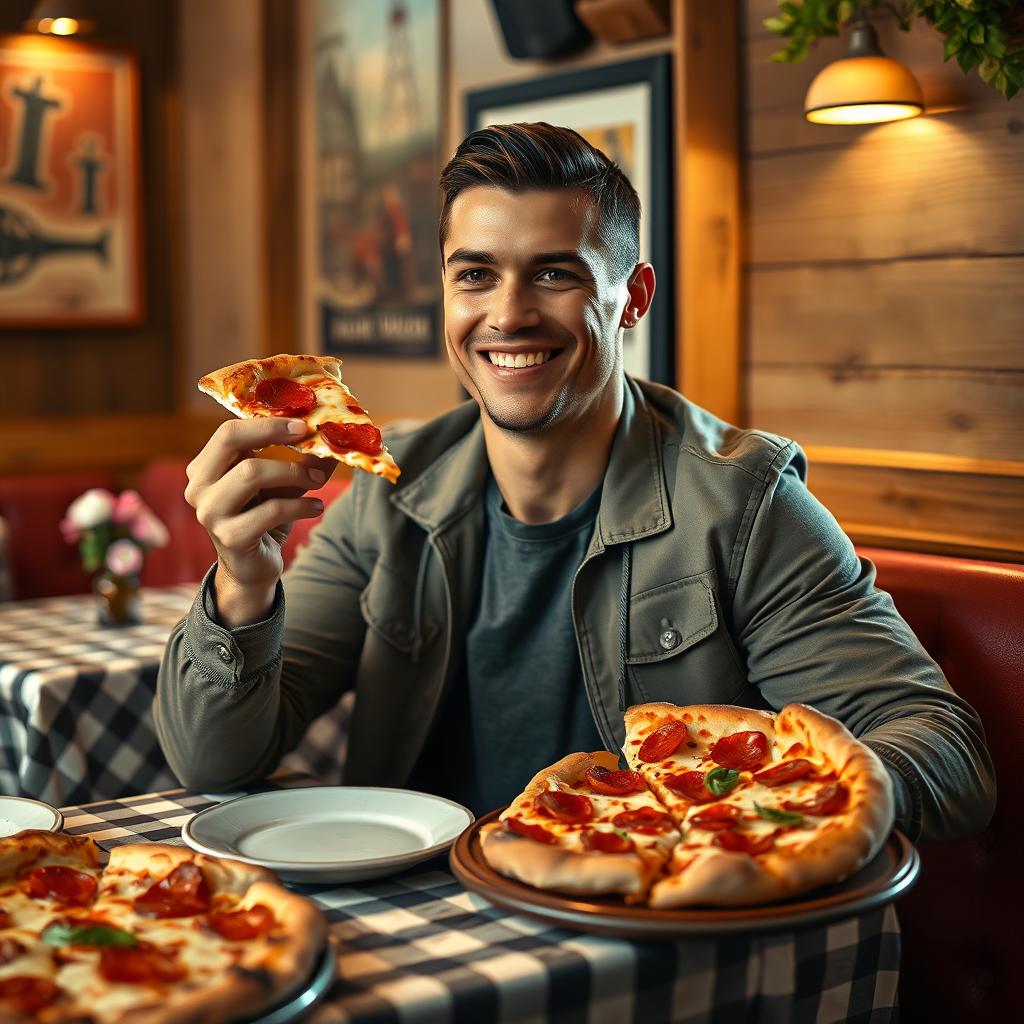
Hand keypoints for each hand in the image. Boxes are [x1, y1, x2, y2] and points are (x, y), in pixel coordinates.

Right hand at [184, 417, 335, 625]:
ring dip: (293, 472)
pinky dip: (300, 505)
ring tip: (318, 480)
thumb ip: (301, 462)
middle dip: (274, 434)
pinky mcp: (230, 537)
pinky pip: (271, 510)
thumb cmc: (263, 518)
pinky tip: (315, 507)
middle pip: (230, 441)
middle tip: (310, 437)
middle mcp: (199, 487)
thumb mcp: (281, 486)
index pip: (228, 431)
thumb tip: (334, 439)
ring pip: (251, 474)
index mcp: (205, 468)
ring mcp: (210, 513)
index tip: (302, 423)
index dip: (267, 423)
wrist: (251, 568)